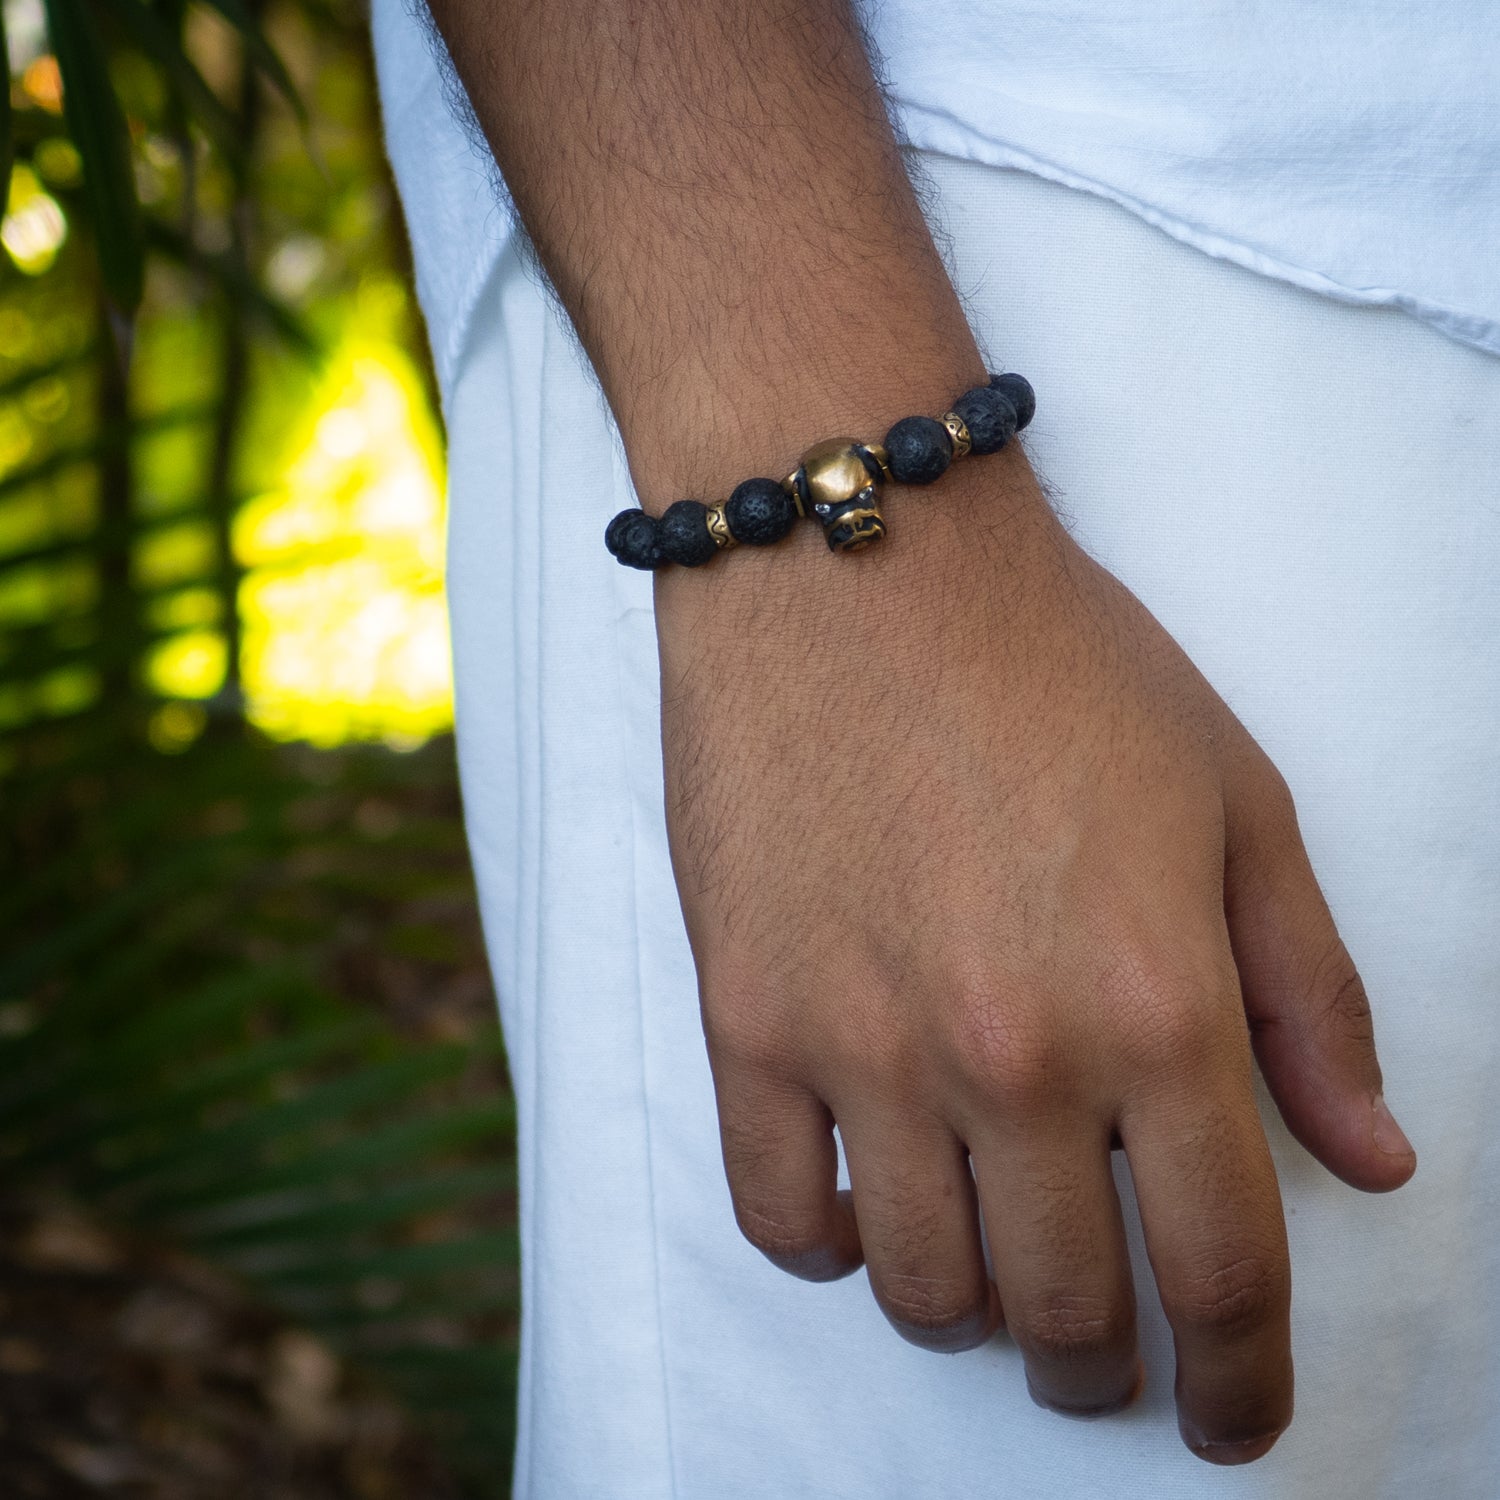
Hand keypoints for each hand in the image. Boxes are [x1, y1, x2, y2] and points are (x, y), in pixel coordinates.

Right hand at [654, 445, 1415, 1463]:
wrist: (859, 569)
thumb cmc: (1055, 665)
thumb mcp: (1236, 804)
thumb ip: (1311, 999)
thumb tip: (1367, 1159)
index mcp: (1156, 1005)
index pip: (1220, 1270)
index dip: (1240, 1381)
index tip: (1232, 1419)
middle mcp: (1009, 1054)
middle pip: (1065, 1311)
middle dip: (1105, 1369)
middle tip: (1108, 1353)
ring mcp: (860, 1043)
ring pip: (921, 1288)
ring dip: (974, 1318)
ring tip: (992, 1277)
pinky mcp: (745, 1016)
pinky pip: (779, 1214)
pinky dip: (834, 1252)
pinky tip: (867, 1213)